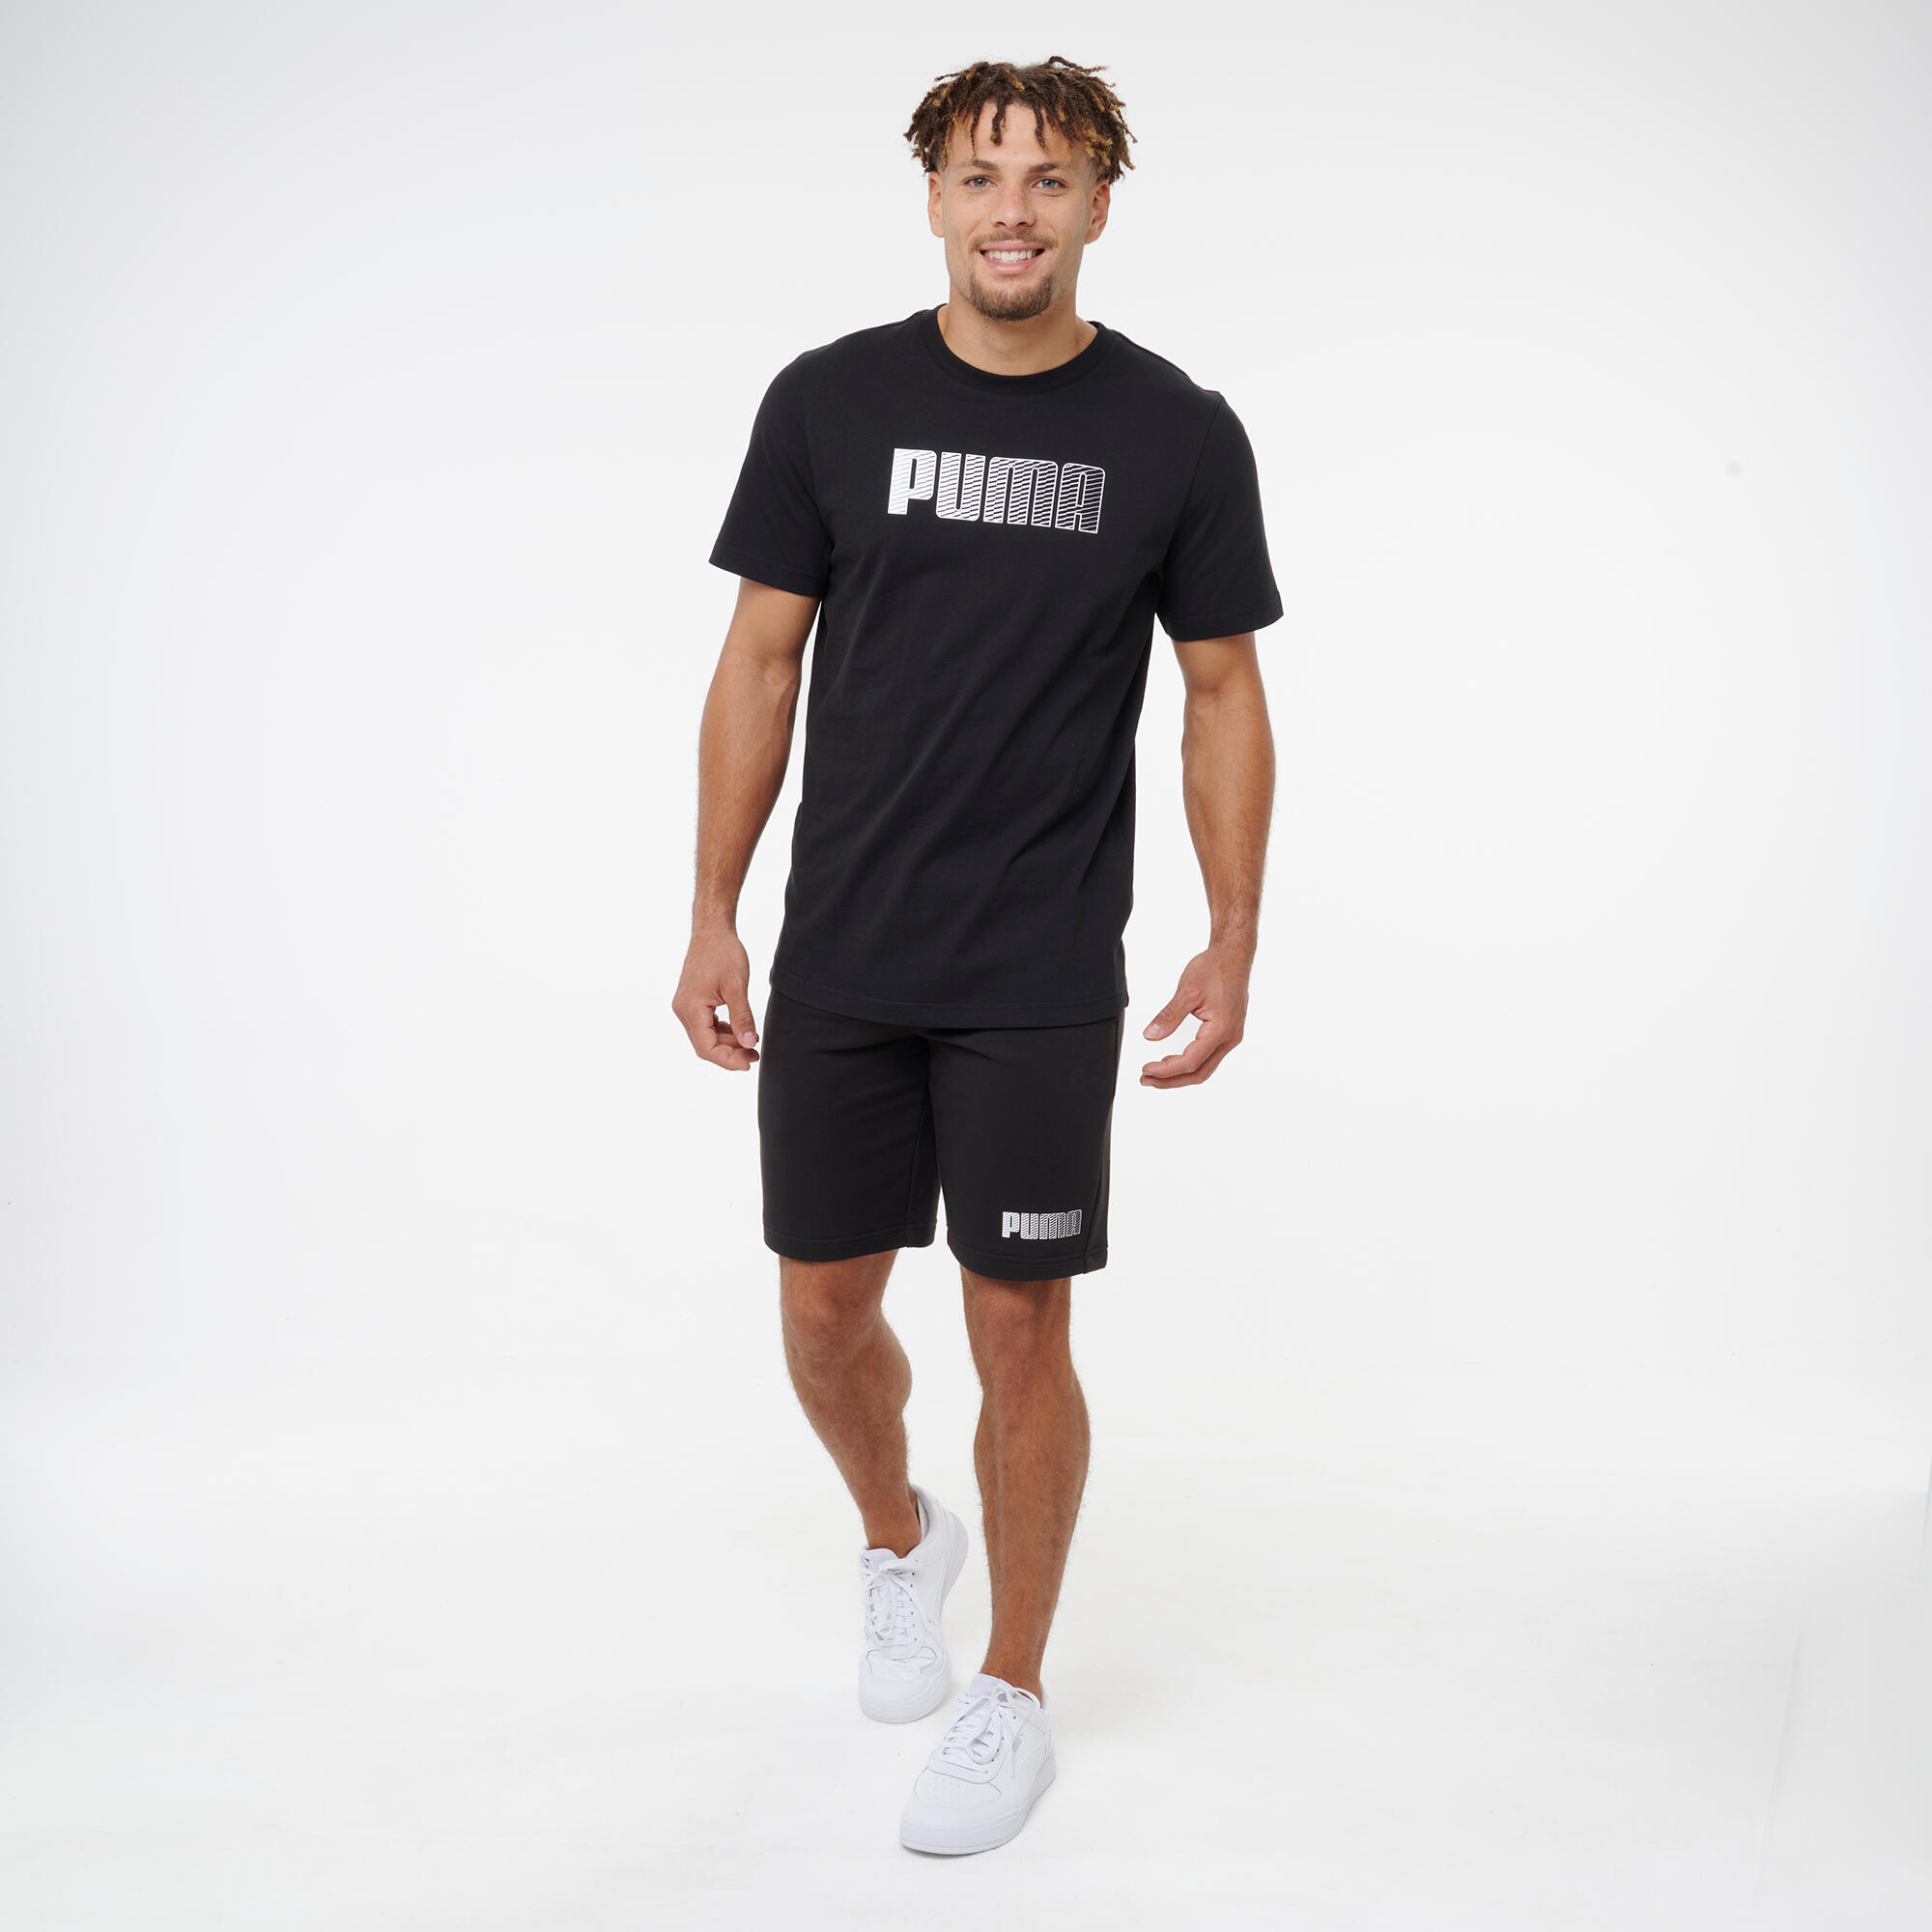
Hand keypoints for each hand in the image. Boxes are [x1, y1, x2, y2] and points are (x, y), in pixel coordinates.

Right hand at [673, 929, 761, 1070]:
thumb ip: (742, 1018)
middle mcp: (682, 1010)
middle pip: (704, 1045)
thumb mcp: (737, 987)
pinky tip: (738, 1030)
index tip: (748, 1062)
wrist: (712, 931)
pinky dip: (721, 1031)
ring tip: (750, 1044)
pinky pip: (705, 1024)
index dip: (728, 1060)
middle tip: (754, 1054)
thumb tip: (749, 1043)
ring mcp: (685, 1006)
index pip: (706, 1048)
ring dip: (727, 1043)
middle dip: (729, 1053)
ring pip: (705, 1036)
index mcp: (691, 1008)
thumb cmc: (723, 953)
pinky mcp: (691, 1001)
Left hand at [1139, 945, 1250, 1088]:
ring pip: (1205, 1067)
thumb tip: (1151, 1035)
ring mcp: (1231, 1036)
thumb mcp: (1187, 991)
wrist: (1234, 955)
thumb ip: (1169, 1016)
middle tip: (1146, 1079)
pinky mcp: (1228, 1032)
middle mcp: (1229, 1038)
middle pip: (1199, 1073)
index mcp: (1221, 1030)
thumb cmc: (1215, 968)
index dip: (1166, 1071)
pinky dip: (1190, 1063)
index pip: (1190, 1061)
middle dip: (1171, 1080)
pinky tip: (1173, 1060)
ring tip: (1156, 1073)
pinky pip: (1209, 1057)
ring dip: (1180, 1074)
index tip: (1146, 1070)